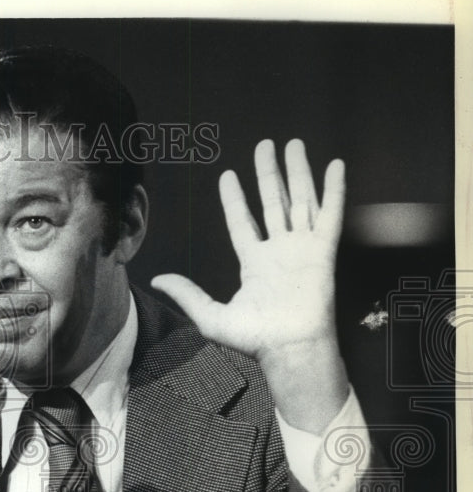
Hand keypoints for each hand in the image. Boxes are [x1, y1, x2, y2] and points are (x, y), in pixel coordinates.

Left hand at [151, 138, 348, 432]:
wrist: (289, 347)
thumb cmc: (254, 338)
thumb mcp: (210, 315)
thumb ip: (186, 294)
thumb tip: (156, 280)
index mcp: (253, 264)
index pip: (241, 222)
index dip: (234, 199)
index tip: (228, 175)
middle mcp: (279, 251)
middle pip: (273, 202)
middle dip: (268, 174)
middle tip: (265, 145)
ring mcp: (302, 248)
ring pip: (299, 200)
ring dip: (297, 172)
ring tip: (292, 144)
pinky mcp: (323, 251)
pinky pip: (330, 214)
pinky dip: (333, 189)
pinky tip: (334, 165)